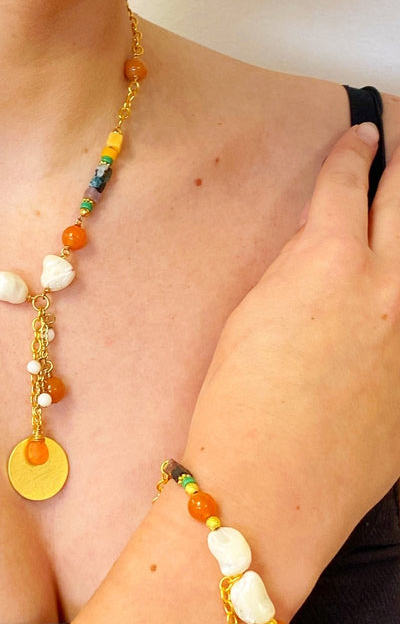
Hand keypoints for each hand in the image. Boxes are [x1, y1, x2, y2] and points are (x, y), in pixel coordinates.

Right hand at [184, 122, 399, 559]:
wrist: (271, 486)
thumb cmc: (239, 404)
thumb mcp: (254, 313)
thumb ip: (299, 267)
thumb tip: (325, 242)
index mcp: (329, 263)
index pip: (348, 183)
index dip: (353, 152)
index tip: (361, 136)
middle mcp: (387, 286)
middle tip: (399, 147)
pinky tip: (398, 285)